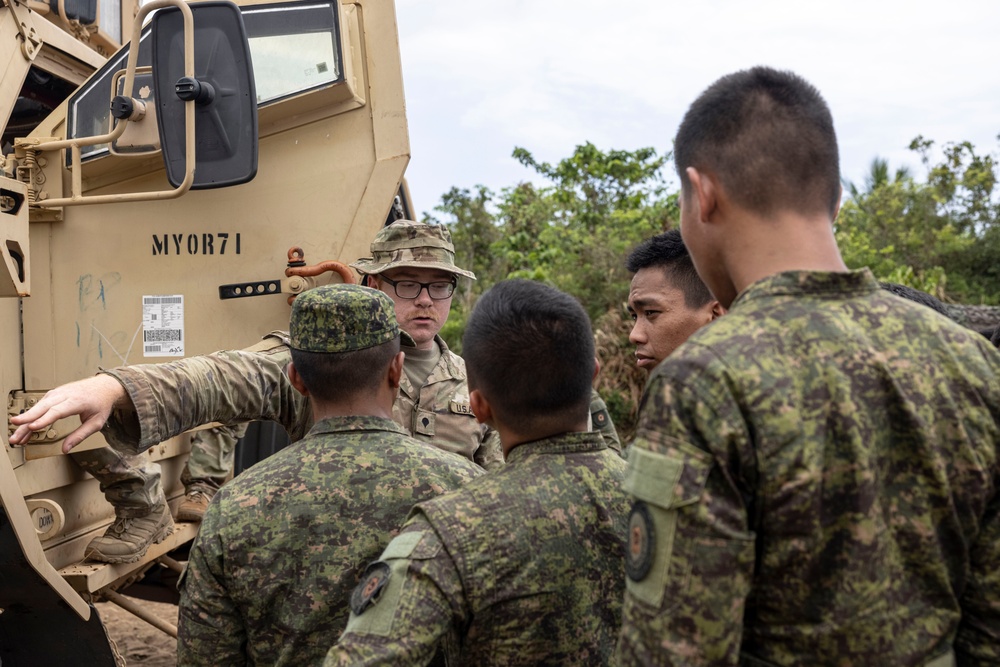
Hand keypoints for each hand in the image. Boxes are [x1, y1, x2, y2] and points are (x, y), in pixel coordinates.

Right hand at [8, 375, 127, 452]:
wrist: (104, 386)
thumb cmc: (101, 404)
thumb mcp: (96, 422)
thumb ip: (80, 435)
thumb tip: (66, 449)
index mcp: (77, 401)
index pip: (57, 410)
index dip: (44, 419)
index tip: (32, 427)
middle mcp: (65, 395)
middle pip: (43, 406)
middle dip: (27, 417)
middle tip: (15, 428)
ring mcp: (58, 393)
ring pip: (38, 406)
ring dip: (26, 420)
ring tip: (17, 436)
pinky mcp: (53, 394)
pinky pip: (40, 405)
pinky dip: (31, 416)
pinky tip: (24, 429)